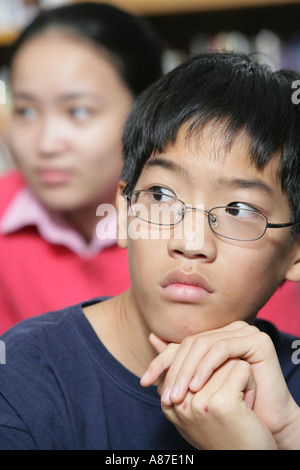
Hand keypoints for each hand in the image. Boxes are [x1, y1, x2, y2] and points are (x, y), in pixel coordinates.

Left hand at [141, 321, 299, 448]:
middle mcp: (231, 329)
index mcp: (217, 335)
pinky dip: (206, 367)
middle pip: (192, 343)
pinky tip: (196, 387)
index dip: (161, 361)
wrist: (263, 424)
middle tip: (164, 395)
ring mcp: (245, 331)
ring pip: (204, 345)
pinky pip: (223, 349)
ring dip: (186, 371)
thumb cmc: (230, 406)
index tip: (144, 381)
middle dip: (173, 368)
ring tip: (178, 396)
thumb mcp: (197, 386)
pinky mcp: (257, 340)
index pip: (183, 343)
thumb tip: (151, 336)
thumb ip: (178, 363)